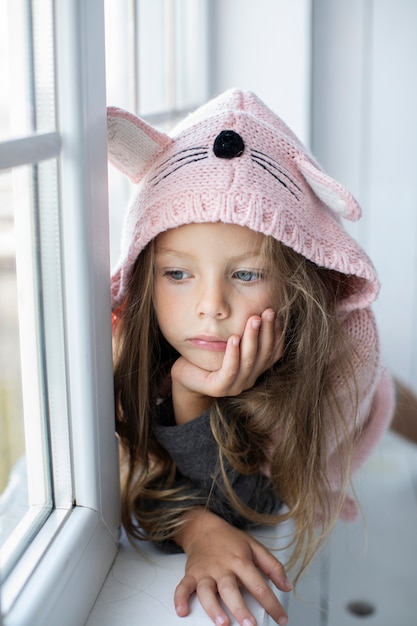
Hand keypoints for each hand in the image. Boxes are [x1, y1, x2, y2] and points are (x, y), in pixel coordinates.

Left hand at [171, 309, 282, 422]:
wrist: (185, 376)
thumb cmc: (209, 356)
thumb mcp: (230, 342)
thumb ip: (244, 332)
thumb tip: (257, 306)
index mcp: (255, 368)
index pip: (274, 352)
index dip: (277, 334)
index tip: (276, 315)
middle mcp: (249, 378)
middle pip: (264, 354)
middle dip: (267, 331)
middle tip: (269, 311)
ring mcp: (235, 385)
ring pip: (249, 361)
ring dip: (252, 338)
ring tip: (253, 319)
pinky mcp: (219, 388)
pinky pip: (230, 370)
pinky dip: (233, 354)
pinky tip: (233, 338)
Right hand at [174, 509, 290, 625]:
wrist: (204, 528)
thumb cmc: (229, 540)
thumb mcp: (255, 547)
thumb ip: (272, 566)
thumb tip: (286, 586)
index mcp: (240, 560)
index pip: (258, 583)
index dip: (272, 603)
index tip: (281, 618)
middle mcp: (222, 567)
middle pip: (230, 589)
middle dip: (240, 608)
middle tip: (249, 625)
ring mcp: (205, 571)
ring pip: (207, 590)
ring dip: (213, 607)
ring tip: (221, 622)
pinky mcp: (191, 574)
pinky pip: (183, 586)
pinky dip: (180, 598)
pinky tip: (182, 611)